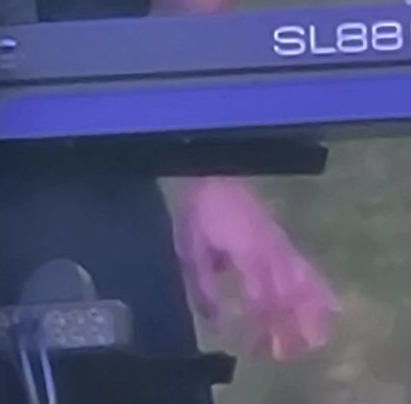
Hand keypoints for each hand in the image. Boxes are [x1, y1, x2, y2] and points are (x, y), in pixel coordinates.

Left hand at [175, 177, 339, 359]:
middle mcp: (271, 250)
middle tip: (281, 354)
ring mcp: (282, 243)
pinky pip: (308, 266)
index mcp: (247, 251)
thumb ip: (204, 284)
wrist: (214, 169)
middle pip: (289, 298)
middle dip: (288, 330)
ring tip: (312, 341)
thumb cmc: (199, 209)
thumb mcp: (191, 247)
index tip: (250, 347)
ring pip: (306, 284)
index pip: (261, 299)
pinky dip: (321, 289)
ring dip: (311, 315)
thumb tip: (216, 320)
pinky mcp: (284, 240)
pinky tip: (332, 308)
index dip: (259, 328)